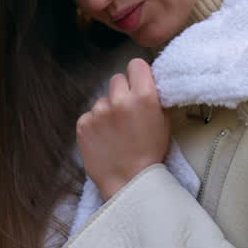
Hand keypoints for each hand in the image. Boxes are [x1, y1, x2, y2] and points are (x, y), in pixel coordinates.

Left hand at [77, 58, 169, 199]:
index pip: (136, 64)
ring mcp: (98, 111)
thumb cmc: (150, 154)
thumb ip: (156, 99)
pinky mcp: (83, 123)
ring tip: (116, 131)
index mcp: (144, 97)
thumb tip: (150, 81)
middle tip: (127, 111)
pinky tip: (104, 139)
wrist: (128, 183)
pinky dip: (95, 124)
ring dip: (108, 110)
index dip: (138, 74)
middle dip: (122, 91)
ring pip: (103, 99)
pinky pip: (90, 115)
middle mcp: (119, 100)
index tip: (138, 83)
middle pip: (117, 79)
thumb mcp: (164, 123)